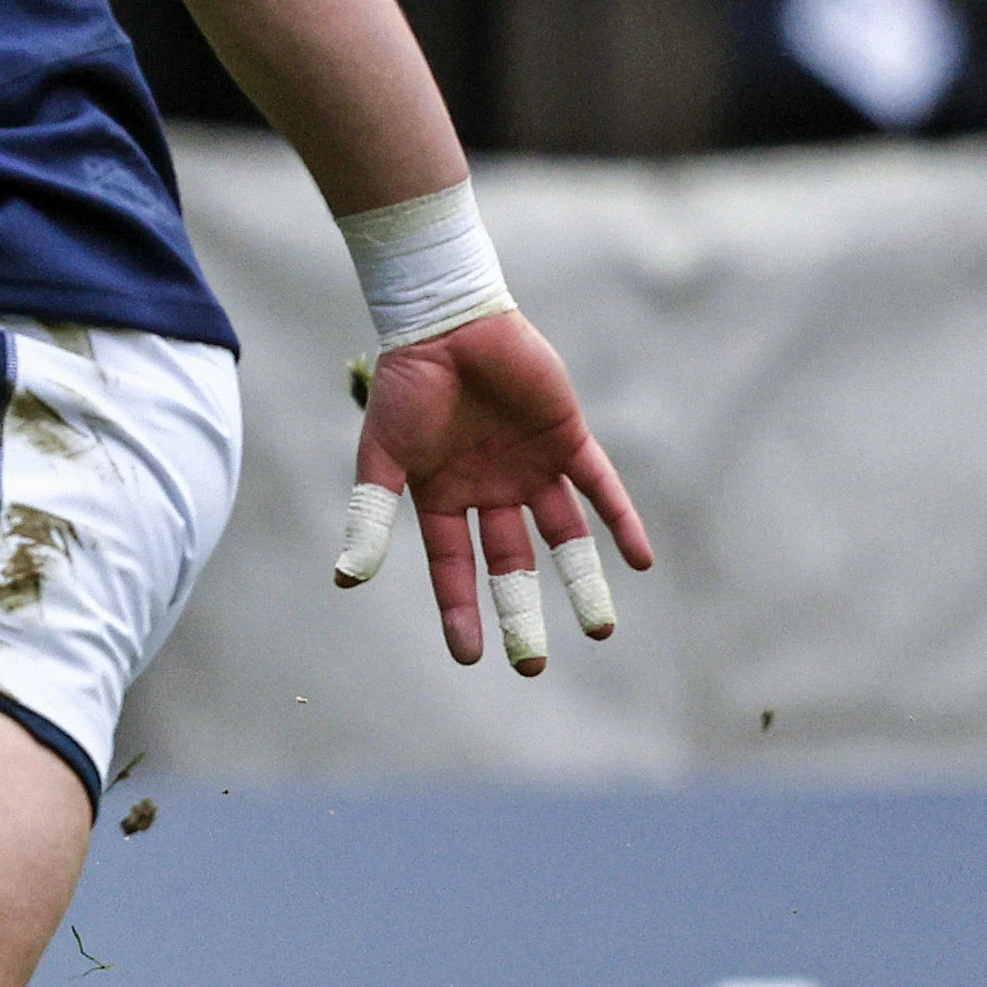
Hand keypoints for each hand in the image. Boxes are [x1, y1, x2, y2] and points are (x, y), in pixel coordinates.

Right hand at [335, 310, 653, 672]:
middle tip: (533, 664)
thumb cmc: (407, 386)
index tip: (470, 657)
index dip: (461, 612)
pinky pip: (600, 487)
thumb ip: (370, 516)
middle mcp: (490, 491)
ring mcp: (531, 467)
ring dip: (582, 580)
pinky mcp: (567, 439)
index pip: (455, 569)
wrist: (447, 322)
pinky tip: (640, 559)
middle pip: (510, 564)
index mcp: (444, 498)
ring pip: (562, 536)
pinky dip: (621, 522)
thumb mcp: (382, 456)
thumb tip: (346, 579)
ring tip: (601, 630)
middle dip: (521, 613)